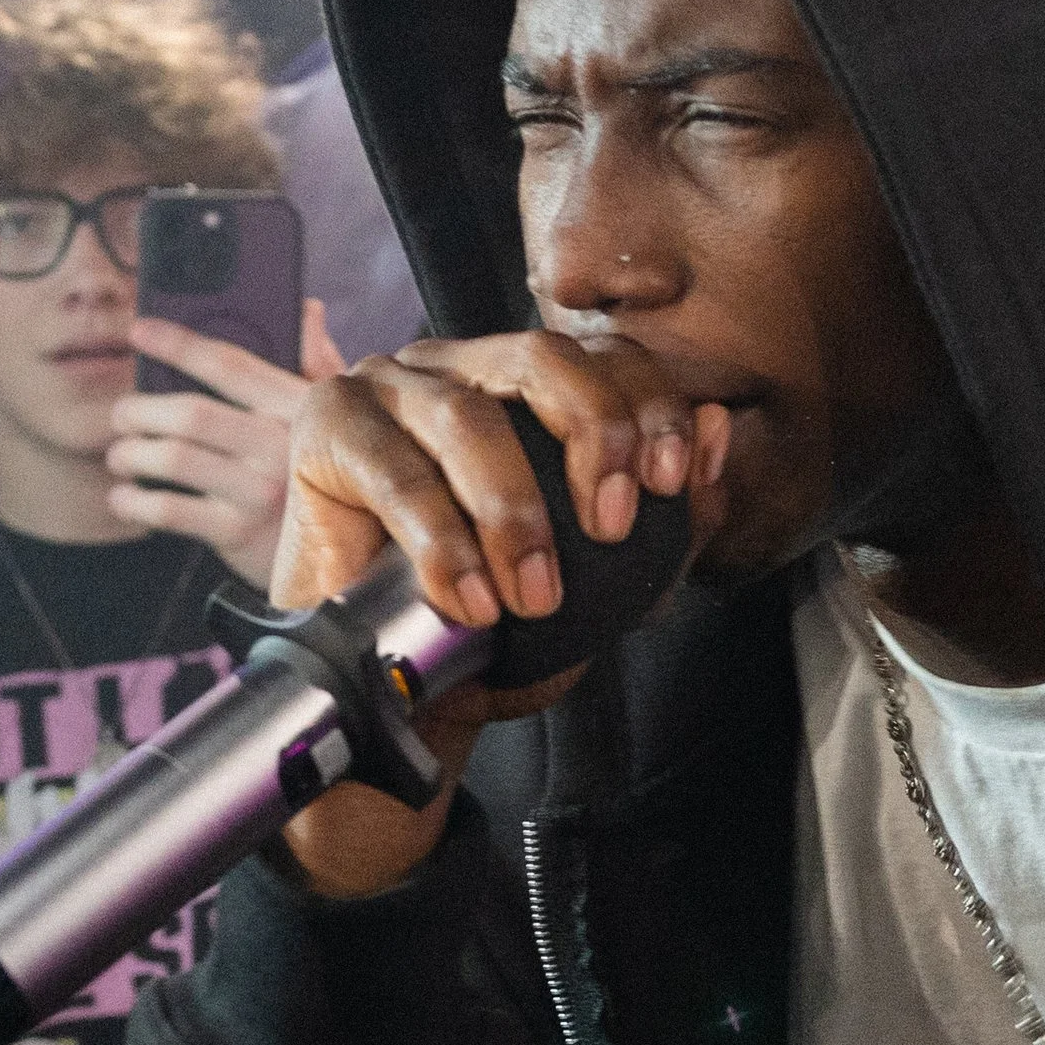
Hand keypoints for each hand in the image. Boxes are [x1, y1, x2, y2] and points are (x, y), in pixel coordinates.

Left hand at [106, 300, 348, 585]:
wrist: (347, 555)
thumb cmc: (330, 472)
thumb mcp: (334, 416)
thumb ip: (316, 362)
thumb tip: (307, 309)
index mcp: (299, 408)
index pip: (231, 366)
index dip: (180, 344)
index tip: (138, 331)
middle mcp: (281, 446)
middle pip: (191, 415)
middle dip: (140, 410)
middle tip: (121, 414)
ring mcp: (261, 492)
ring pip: (173, 459)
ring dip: (131, 454)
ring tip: (120, 455)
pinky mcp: (240, 534)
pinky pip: (170, 511)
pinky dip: (135, 502)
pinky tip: (124, 497)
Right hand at [273, 330, 732, 899]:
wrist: (393, 690)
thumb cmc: (493, 624)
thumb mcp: (602, 582)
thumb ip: (669, 516)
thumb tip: (719, 430)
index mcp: (524, 385)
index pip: (604, 355)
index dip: (648, 405)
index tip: (669, 481)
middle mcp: (459, 368)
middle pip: (541, 356)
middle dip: (594, 434)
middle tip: (612, 528)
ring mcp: (387, 388)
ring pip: (466, 416)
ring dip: (513, 511)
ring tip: (531, 596)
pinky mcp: (326, 427)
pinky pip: (394, 470)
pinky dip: (442, 541)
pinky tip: (470, 600)